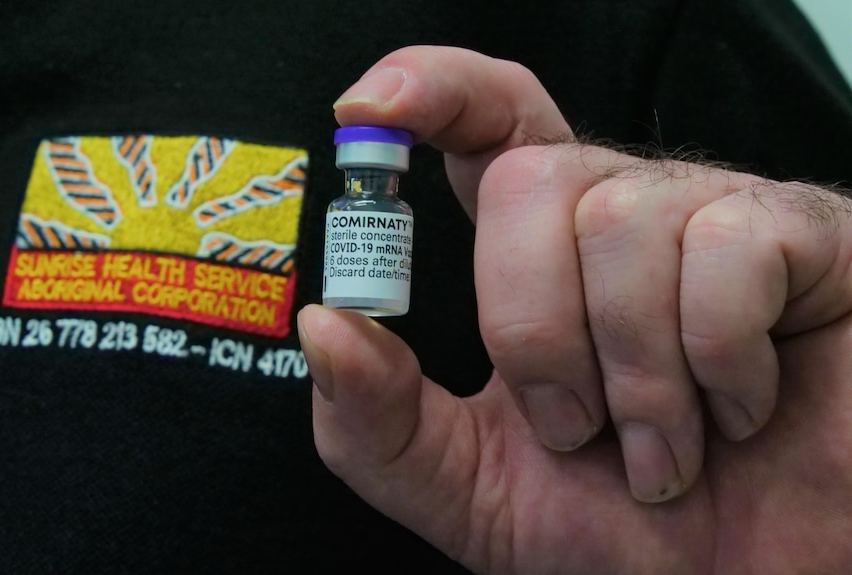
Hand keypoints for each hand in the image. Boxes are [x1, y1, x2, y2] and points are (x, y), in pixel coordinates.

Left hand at [298, 46, 851, 572]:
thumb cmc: (615, 532)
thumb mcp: (469, 486)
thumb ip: (379, 421)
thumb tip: (325, 323)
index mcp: (541, 256)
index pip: (487, 123)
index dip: (431, 93)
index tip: (369, 111)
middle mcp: (621, 216)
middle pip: (528, 178)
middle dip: (534, 329)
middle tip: (579, 426)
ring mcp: (712, 217)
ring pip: (622, 219)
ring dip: (633, 371)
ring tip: (660, 445)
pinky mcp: (802, 236)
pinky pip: (728, 246)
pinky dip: (719, 357)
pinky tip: (738, 409)